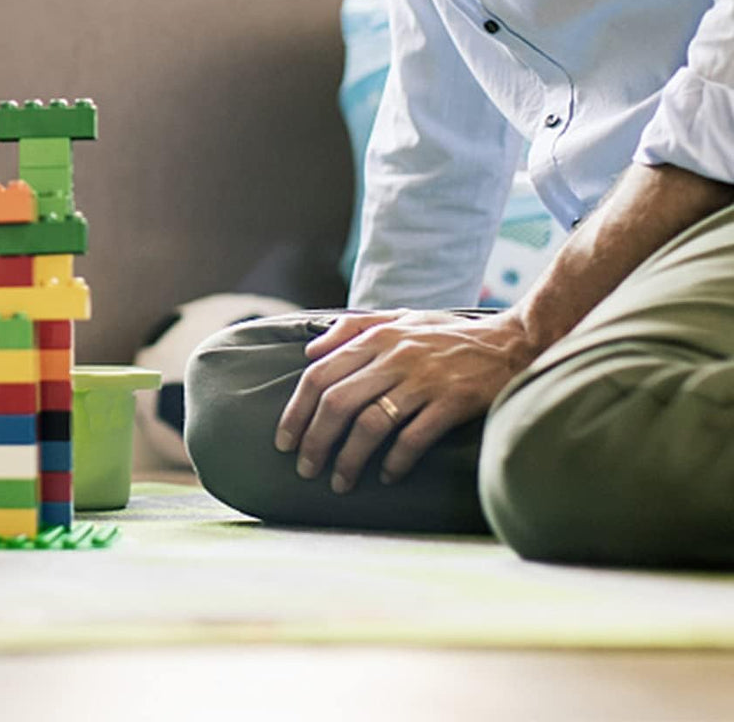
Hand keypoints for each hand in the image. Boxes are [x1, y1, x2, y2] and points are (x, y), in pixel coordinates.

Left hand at [274, 309, 536, 493]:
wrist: (514, 342)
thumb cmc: (450, 334)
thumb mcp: (401, 317)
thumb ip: (353, 328)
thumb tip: (310, 350)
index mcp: (377, 336)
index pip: (319, 374)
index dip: (296, 410)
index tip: (284, 440)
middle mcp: (394, 356)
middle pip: (337, 402)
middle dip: (314, 440)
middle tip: (305, 469)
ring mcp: (424, 379)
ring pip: (370, 423)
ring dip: (349, 459)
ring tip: (339, 482)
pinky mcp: (452, 401)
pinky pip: (413, 437)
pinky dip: (395, 461)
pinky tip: (386, 476)